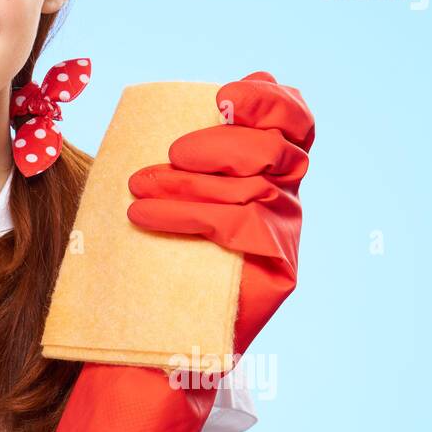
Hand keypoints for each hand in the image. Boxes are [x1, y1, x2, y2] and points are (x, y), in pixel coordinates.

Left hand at [126, 70, 313, 358]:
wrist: (151, 334)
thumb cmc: (150, 251)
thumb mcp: (163, 188)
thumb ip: (176, 150)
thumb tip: (158, 102)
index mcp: (267, 169)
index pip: (294, 121)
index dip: (270, 101)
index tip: (223, 96)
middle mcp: (286, 198)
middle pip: (276, 149)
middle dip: (223, 141)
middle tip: (172, 153)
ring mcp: (286, 234)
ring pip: (254, 188)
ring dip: (188, 182)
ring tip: (137, 188)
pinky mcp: (280, 270)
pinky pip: (240, 226)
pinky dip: (187, 213)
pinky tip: (144, 214)